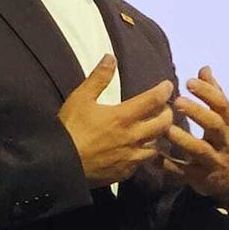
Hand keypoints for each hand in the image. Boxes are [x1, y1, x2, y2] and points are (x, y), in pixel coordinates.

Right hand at [58, 54, 174, 188]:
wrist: (61, 163)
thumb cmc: (71, 127)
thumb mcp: (81, 98)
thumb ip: (99, 78)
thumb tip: (111, 57)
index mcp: (123, 116)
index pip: (154, 100)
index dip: (164, 91)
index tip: (168, 85)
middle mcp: (133, 137)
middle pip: (164, 124)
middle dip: (168, 113)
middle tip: (164, 108)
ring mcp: (131, 157)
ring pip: (156, 145)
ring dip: (159, 136)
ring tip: (154, 130)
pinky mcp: (125, 173)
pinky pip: (142, 163)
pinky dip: (145, 154)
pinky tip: (139, 150)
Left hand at [161, 66, 228, 198]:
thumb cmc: (222, 141)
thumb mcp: (223, 119)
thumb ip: (214, 94)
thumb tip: (204, 68)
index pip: (223, 106)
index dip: (208, 93)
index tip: (189, 81)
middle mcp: (225, 142)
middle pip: (215, 126)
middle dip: (197, 113)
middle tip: (177, 101)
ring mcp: (214, 162)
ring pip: (200, 150)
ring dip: (183, 139)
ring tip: (166, 128)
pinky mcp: (200, 178)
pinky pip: (184, 172)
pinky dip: (170, 165)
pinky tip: (155, 156)